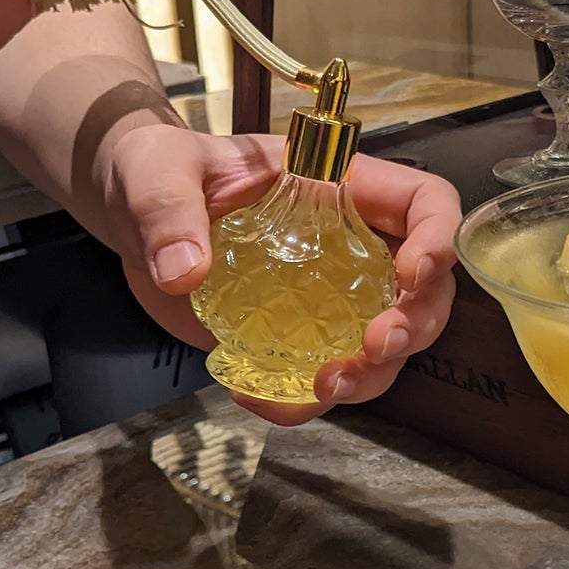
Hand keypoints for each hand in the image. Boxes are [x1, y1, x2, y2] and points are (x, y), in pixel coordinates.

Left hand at [99, 126, 460, 425]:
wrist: (129, 212)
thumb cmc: (157, 168)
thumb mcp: (158, 173)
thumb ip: (169, 211)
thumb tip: (184, 272)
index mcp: (340, 186)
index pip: (424, 202)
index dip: (440, 237)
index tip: (415, 275)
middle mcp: (350, 243)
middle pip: (424, 290)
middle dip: (413, 326)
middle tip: (372, 349)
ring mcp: (327, 296)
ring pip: (383, 347)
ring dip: (369, 377)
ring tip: (321, 386)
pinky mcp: (292, 336)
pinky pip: (321, 376)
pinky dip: (302, 400)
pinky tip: (258, 398)